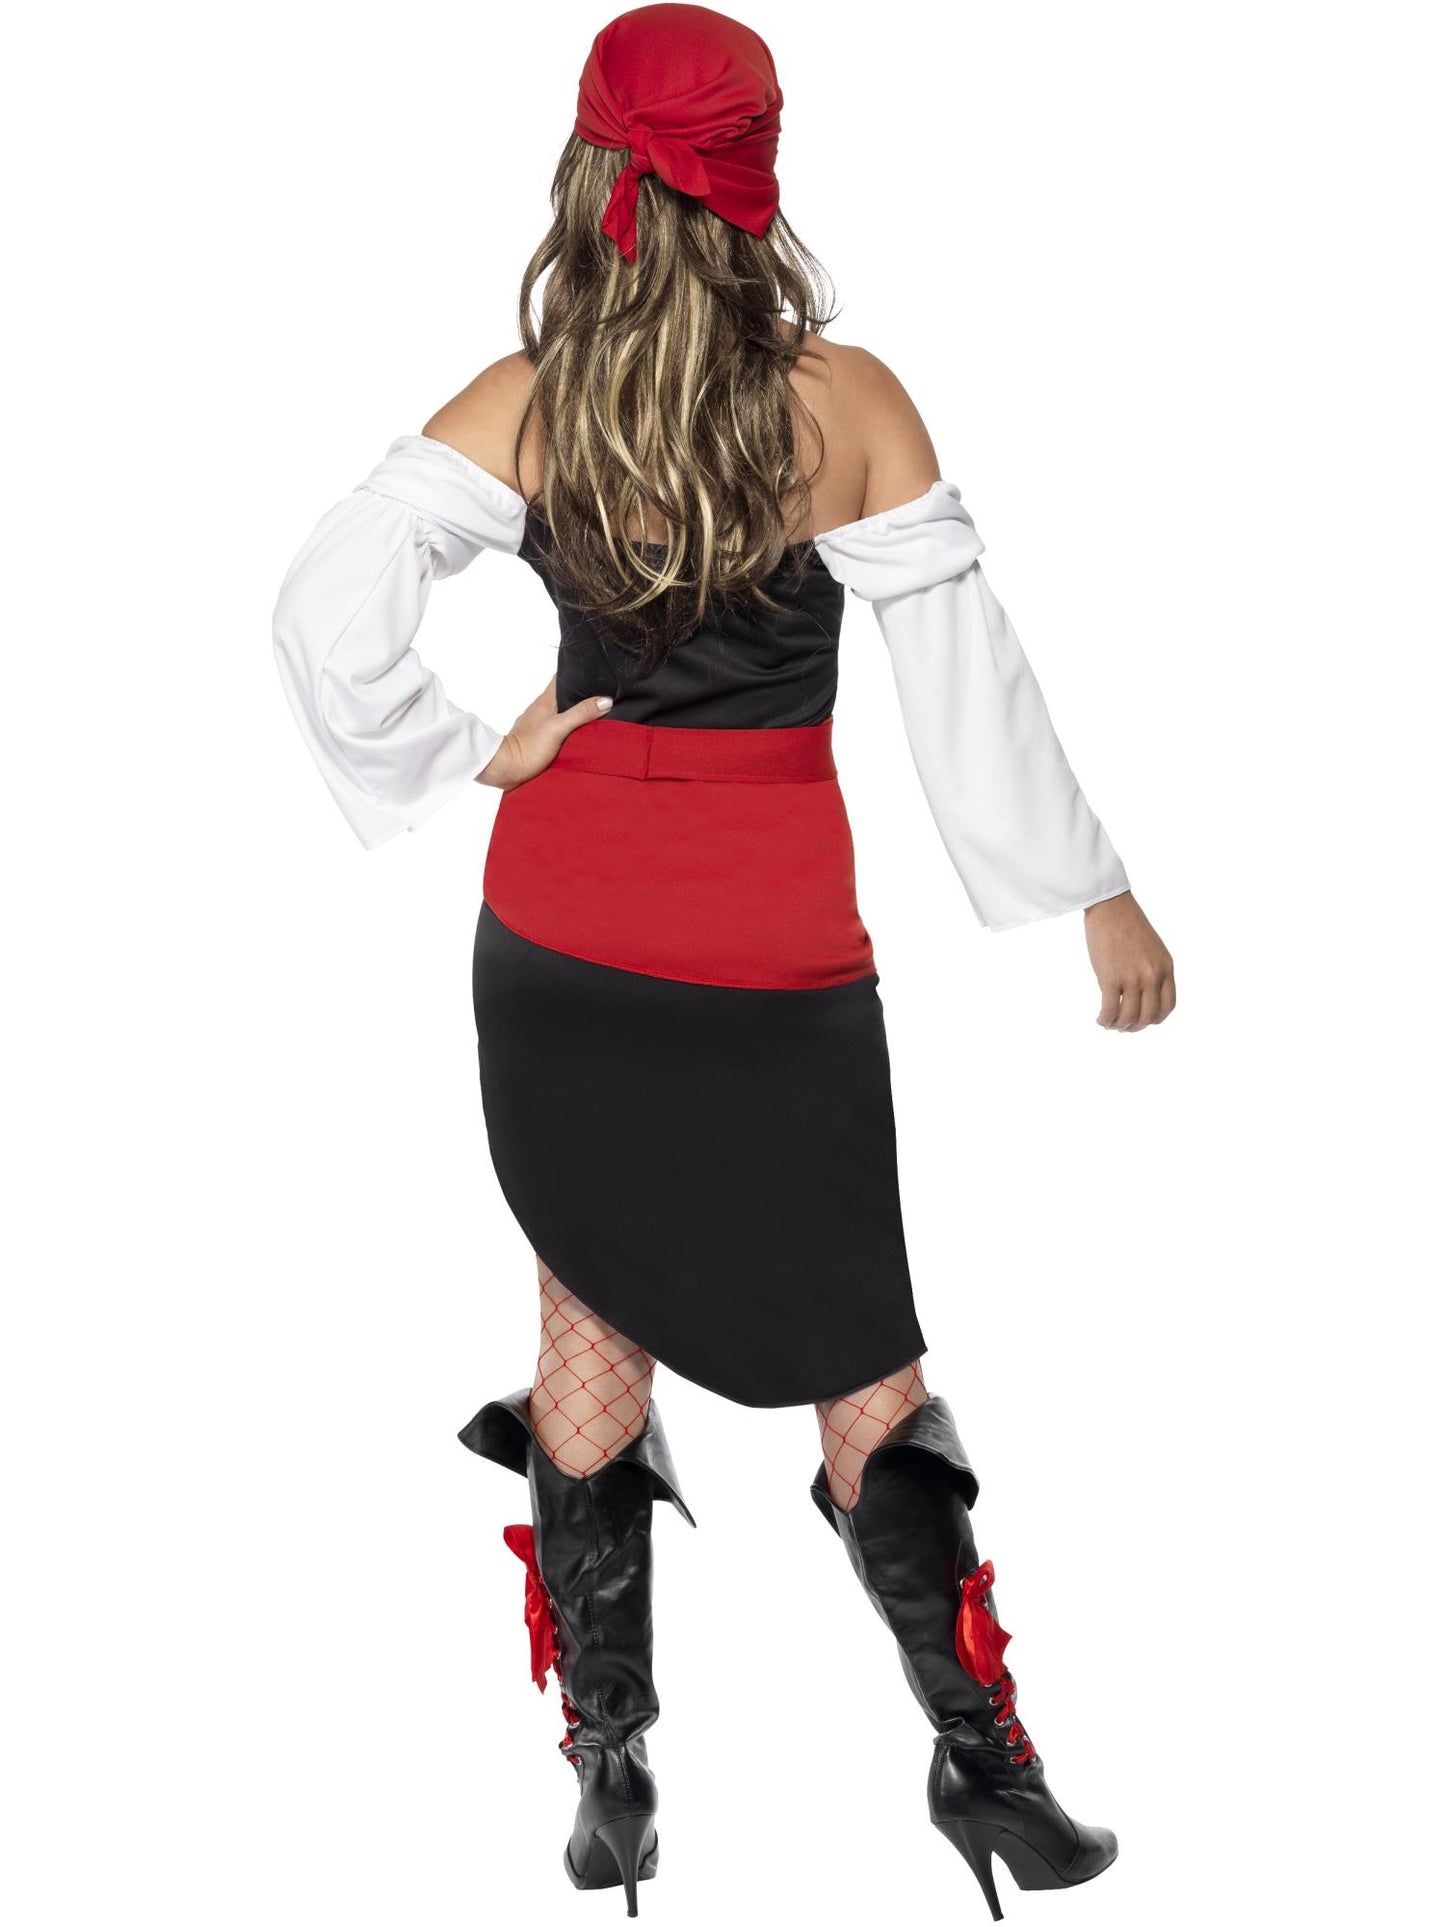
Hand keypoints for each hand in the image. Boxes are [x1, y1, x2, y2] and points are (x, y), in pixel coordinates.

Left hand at [476, 678, 612, 790]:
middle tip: (604, 696)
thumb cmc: (527, 747)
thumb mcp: (558, 727)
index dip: (577, 673)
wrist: (505, 769)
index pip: (562, 678)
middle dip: (582, 696)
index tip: (595, 672)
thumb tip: (605, 700)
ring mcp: (539, 725)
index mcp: (545, 701)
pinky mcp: (539, 741)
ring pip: (562, 714)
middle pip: (565, 697)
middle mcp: (542, 710)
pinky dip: (570, 731)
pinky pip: (559, 730)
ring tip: (597, 717)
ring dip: (577, 715)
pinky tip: (580, 738)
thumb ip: (580, 713)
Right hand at [1084, 891, 1175, 1030]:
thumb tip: (1138, 995)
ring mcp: (1132, 978)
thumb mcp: (1152, 949)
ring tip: (1109, 1023)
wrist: (1110, 907)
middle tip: (1123, 1026)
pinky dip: (1105, 1020)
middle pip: (1149, 1016)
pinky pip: (1110, 1010)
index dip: (1155, 1019)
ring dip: (1119, 1026)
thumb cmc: (1127, 924)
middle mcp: (1152, 976)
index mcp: (1166, 968)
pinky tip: (1100, 1019)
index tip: (1142, 1020)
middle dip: (1135, 1027)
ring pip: (1129, 1017)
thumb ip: (1152, 971)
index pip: (1168, 1007)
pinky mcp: (1111, 978)